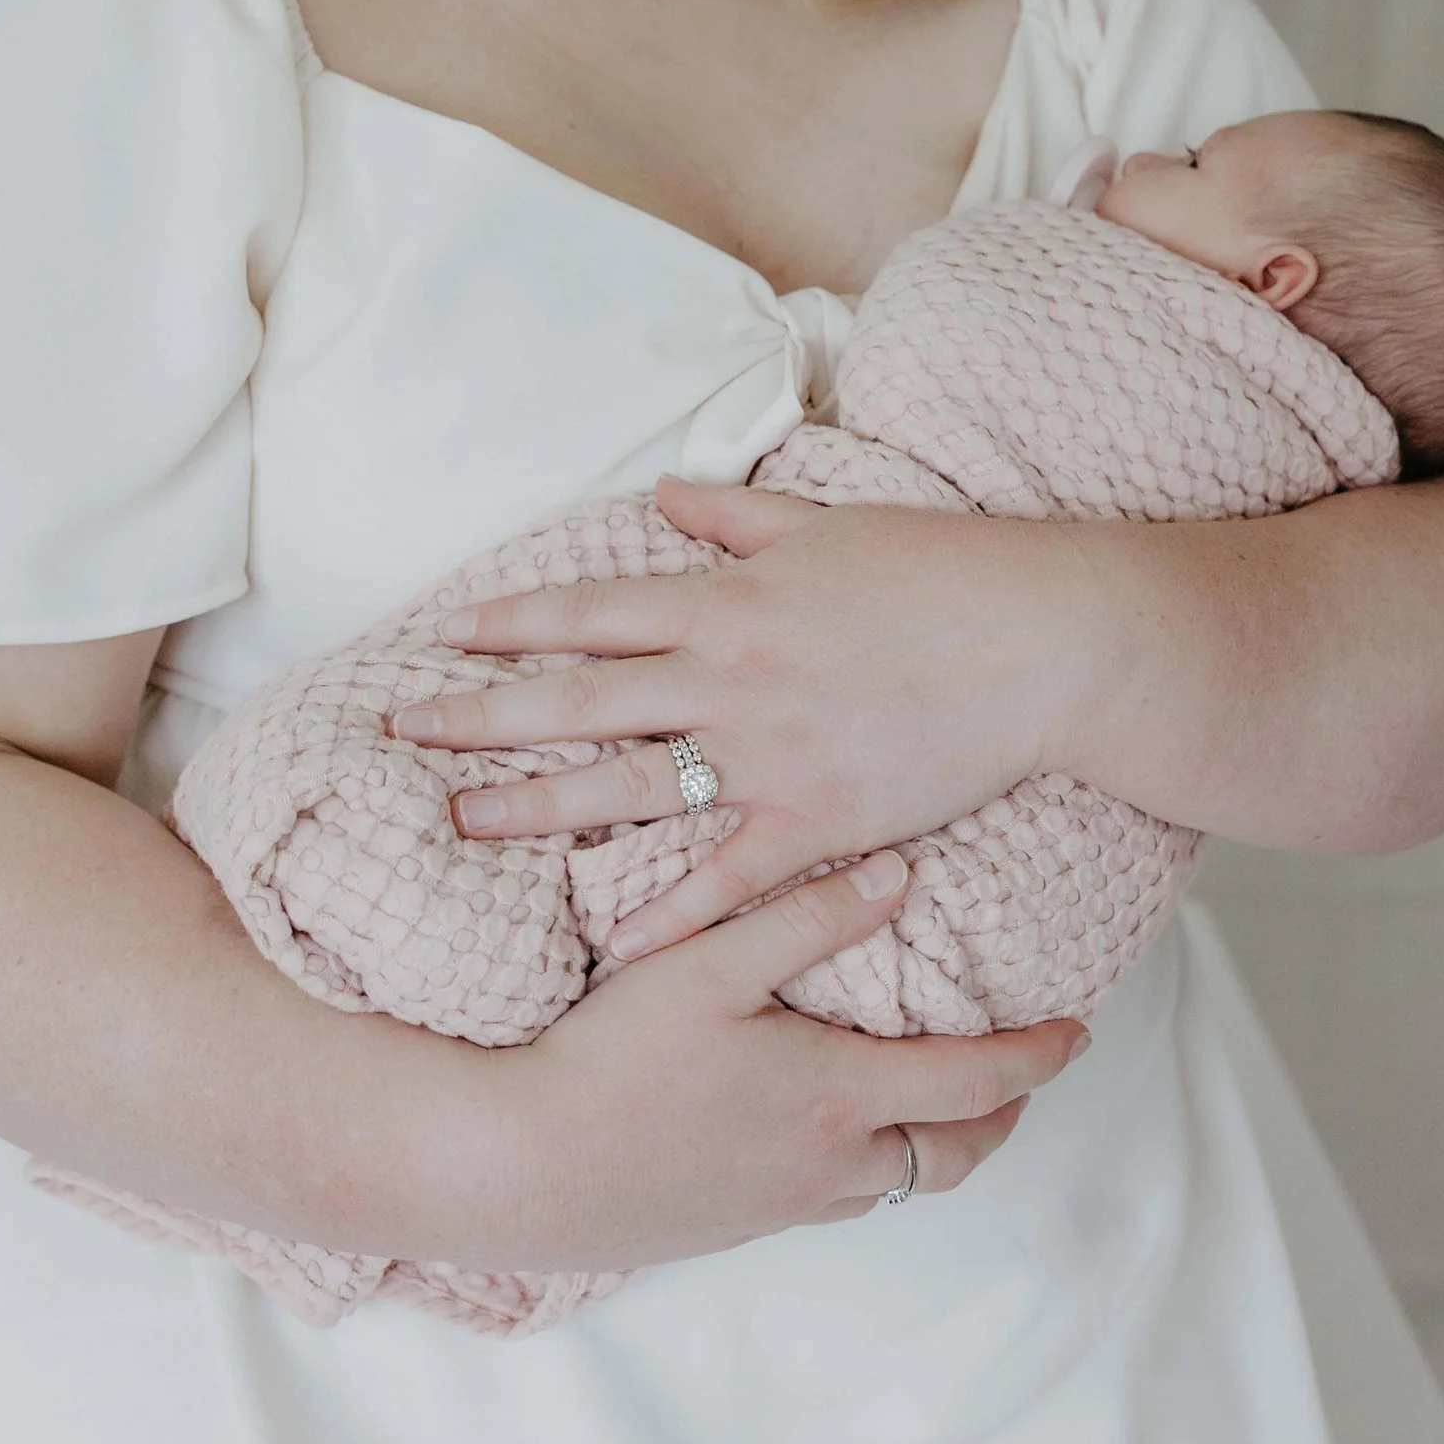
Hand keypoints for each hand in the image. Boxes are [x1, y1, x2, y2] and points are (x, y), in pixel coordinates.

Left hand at [391, 476, 1068, 957]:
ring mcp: (767, 756)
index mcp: (728, 601)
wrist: (1040, 643)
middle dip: (481, 715)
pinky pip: (723, 878)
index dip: (512, 626)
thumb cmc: (943, 572)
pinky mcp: (817, 821)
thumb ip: (735, 516)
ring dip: (534, 806)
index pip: (592, 613)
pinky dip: (664, 915)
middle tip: (402, 731)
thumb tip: (664, 496)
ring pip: (626, 786)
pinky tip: (606, 947)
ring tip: (459, 822)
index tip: (446, 639)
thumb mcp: (827, 524)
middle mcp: (728, 678)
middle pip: (579, 699)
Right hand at [466, 852, 1085, 1272]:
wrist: (519, 1167)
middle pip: (953, 1155)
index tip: (1077, 1034)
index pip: (973, 1082)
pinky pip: (830, 1202)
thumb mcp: (708, 965)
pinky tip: (827, 1133)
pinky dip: (863, 1167)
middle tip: (1020, 1078)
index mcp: (837, 1097)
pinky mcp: (730, 1227)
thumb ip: (806, 919)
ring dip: (932, 1144)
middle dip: (998, 1115)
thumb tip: (896, 877)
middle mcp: (826, 1165)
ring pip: (890, 1185)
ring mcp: (778, 1207)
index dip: (1035, 1058)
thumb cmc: (609, 1059)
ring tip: (935, 1102)